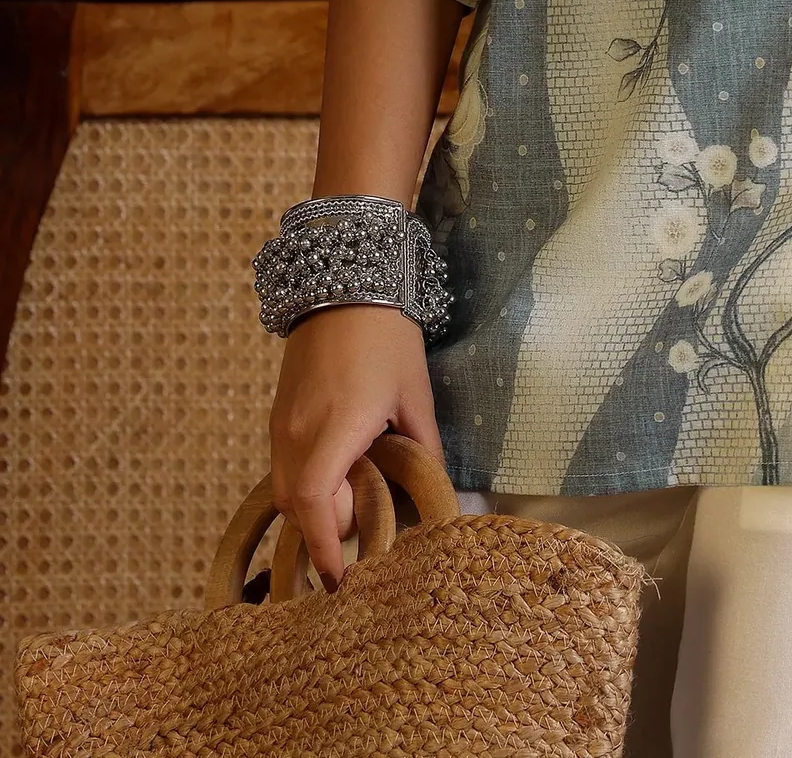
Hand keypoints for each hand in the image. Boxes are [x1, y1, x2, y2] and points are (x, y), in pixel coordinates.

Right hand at [268, 305, 443, 585]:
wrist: (342, 284)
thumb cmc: (386, 338)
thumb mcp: (414, 394)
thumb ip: (424, 449)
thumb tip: (437, 491)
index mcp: (335, 428)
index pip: (318, 505)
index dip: (326, 550)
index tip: (342, 583)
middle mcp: (297, 434)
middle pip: (298, 509)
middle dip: (327, 532)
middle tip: (365, 533)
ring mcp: (281, 426)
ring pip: (287, 491)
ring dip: (315, 509)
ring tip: (355, 503)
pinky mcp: (278, 417)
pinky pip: (284, 469)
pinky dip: (306, 486)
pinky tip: (339, 475)